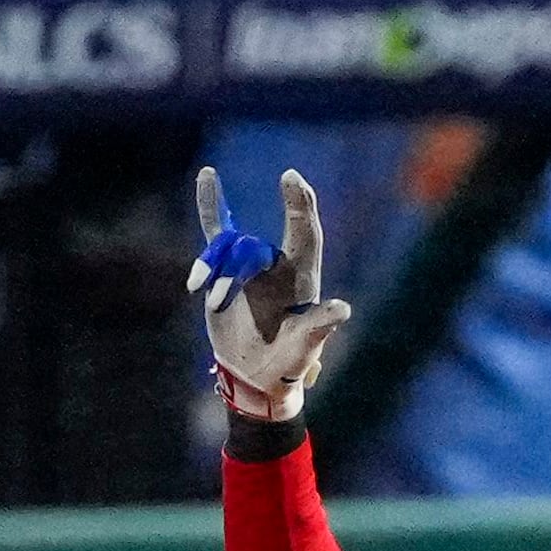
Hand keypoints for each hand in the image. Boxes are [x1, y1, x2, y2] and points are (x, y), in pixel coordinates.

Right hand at [189, 168, 351, 423]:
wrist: (257, 375)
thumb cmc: (288, 363)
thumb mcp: (305, 348)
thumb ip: (320, 327)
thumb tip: (343, 310)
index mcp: (302, 279)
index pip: (306, 234)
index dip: (301, 206)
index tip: (292, 177)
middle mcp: (279, 265)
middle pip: (253, 248)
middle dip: (234, 271)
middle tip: (218, 303)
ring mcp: (251, 265)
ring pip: (226, 249)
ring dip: (212, 274)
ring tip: (207, 304)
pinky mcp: (225, 269)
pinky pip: (217, 231)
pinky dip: (212, 206)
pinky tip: (207, 175)